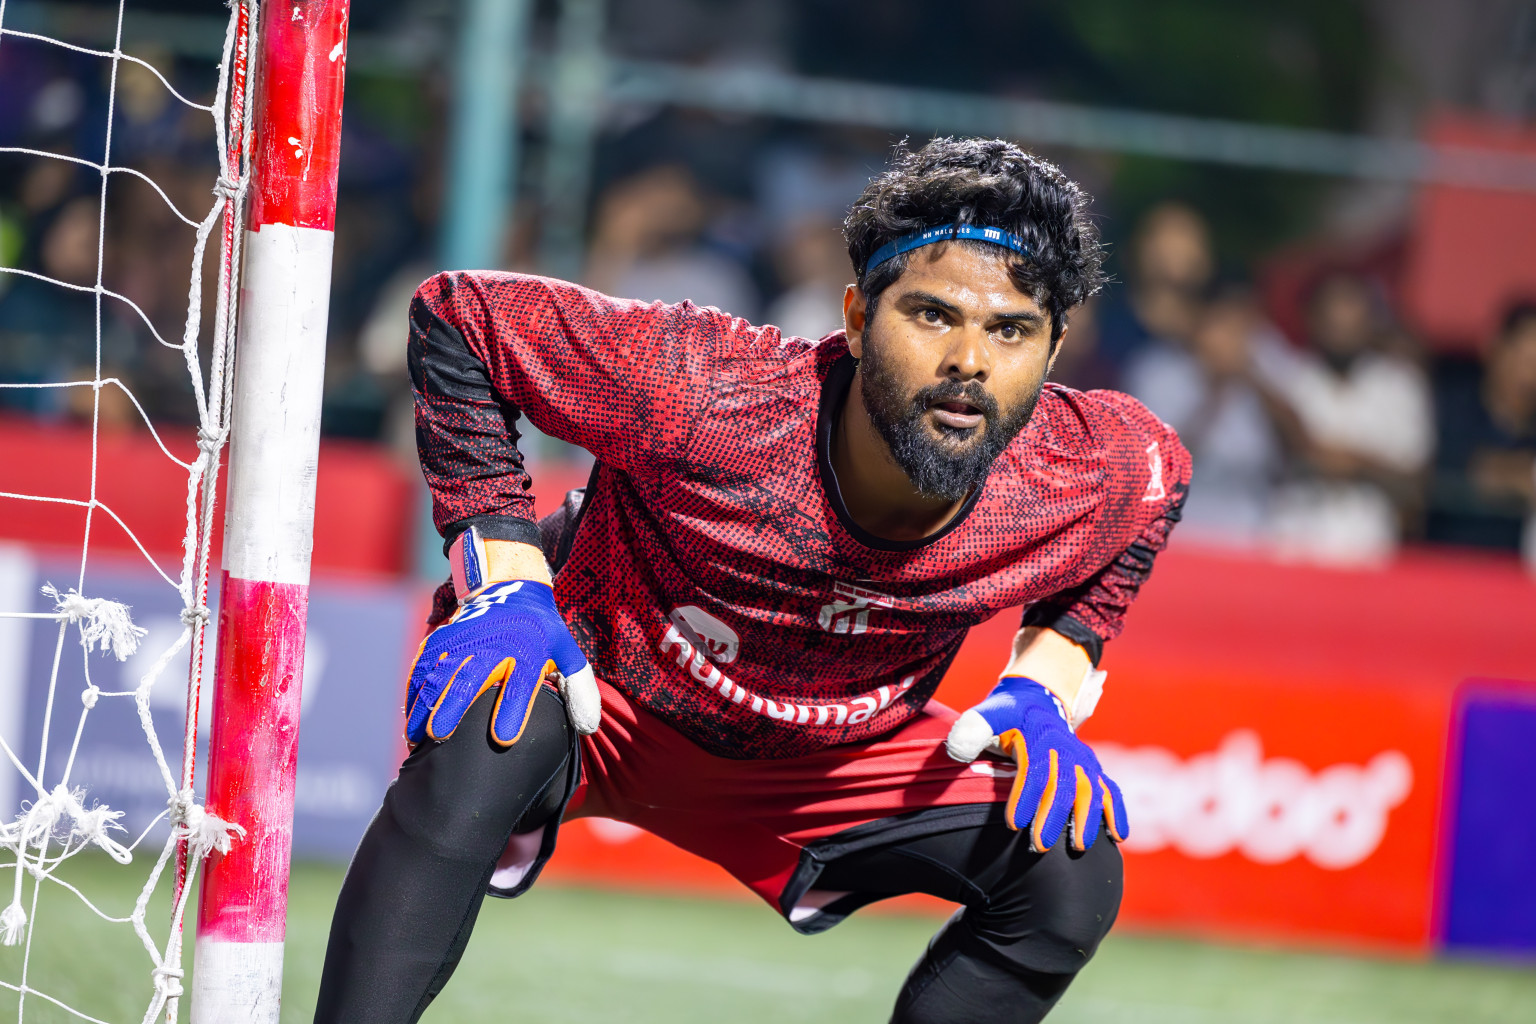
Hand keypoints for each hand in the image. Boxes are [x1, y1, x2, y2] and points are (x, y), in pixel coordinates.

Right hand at [405, 580, 599, 745]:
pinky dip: (414, 689)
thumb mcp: (569, 653)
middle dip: (453, 706)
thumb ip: (581, 690)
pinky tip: (409, 716)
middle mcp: (493, 643)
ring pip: (440, 672)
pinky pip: (424, 663)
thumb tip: (589, 729)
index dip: (512, 710)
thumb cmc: (543, 632)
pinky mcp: (445, 636)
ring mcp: (465, 639)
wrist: (511, 587)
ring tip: (416, 737)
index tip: (502, 739)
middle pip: (471, 677)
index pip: (521, 683)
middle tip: (440, 736)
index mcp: (528, 650)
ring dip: (426, 703)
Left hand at [946, 676, 1126, 851]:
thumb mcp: (986, 714)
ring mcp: (1083, 759)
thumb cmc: (1006, 715)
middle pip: (1063, 785)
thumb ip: (971, 729)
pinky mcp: (1092, 768)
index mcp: (1038, 736)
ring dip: (1087, 818)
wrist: (1037, 699)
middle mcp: (1066, 748)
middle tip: (1039, 846)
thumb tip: (956, 751)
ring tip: (1079, 847)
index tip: (1013, 824)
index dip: (1025, 797)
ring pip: (1091, 790)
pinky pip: (1110, 790)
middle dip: (1053, 816)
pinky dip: (1116, 811)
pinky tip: (1118, 837)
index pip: (1034, 770)